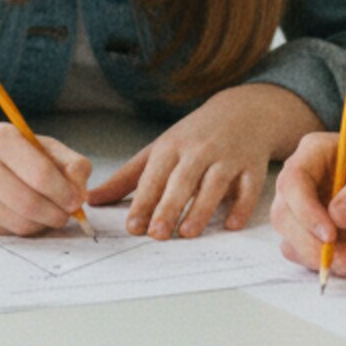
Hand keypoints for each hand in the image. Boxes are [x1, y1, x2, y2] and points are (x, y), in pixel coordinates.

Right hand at [0, 115, 91, 235]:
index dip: (65, 193)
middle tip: (66, 214)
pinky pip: (7, 232)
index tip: (77, 200)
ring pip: (20, 224)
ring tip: (48, 214)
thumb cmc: (3, 150)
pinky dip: (23, 227)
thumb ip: (69, 163)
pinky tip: (23, 214)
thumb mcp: (37, 143)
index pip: (41, 174)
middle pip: (30, 204)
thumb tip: (81, 194)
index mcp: (1, 139)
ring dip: (43, 224)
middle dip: (57, 214)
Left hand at [88, 84, 316, 237]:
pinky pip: (248, 188)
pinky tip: (230, 224)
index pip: (154, 177)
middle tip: (157, 234)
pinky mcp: (252, 166)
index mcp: (171, 147)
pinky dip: (241, 206)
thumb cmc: (193, 136)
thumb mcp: (159, 149)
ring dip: (201, 209)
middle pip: (182, 181)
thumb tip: (92, 200)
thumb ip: (127, 178)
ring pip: (214, 185)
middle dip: (169, 207)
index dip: (143, 202)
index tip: (133, 227)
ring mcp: (227, 157)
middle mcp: (199, 151)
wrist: (242, 111)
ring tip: (188, 233)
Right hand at [270, 136, 345, 280]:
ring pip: (293, 242)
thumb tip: (337, 215)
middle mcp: (303, 181)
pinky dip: (339, 268)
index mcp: (316, 152)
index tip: (330, 234)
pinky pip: (311, 258)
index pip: (293, 180)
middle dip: (312, 244)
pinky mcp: (313, 236)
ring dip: (327, 260)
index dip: (304, 209)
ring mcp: (304, 210)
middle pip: (284, 216)